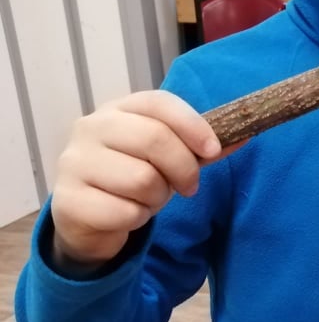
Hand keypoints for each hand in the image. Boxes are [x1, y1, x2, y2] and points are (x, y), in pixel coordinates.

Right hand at [50, 91, 222, 270]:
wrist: (89, 218)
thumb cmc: (134, 178)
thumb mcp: (169, 158)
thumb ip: (202, 147)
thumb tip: (246, 134)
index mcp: (118, 110)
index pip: (159, 103)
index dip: (192, 124)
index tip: (214, 149)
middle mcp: (91, 128)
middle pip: (154, 139)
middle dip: (183, 168)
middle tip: (188, 187)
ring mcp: (74, 162)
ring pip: (142, 179)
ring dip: (158, 198)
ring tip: (148, 199)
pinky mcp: (69, 200)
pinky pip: (126, 212)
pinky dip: (138, 219)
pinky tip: (128, 215)